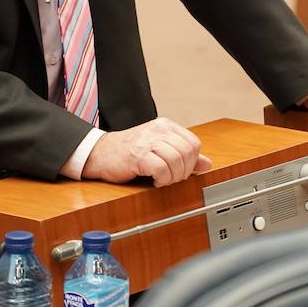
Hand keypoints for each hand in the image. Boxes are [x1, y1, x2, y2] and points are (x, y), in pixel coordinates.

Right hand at [81, 117, 213, 184]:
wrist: (100, 153)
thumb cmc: (129, 152)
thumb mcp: (159, 149)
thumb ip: (182, 155)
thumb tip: (207, 164)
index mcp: (165, 126)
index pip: (193, 143)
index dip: (192, 161)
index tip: (182, 171)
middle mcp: (158, 130)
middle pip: (188, 152)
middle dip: (184, 171)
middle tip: (173, 178)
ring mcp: (147, 141)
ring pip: (176, 160)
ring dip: (173, 177)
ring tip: (163, 180)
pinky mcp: (137, 155)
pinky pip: (161, 169)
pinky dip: (162, 179)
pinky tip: (155, 180)